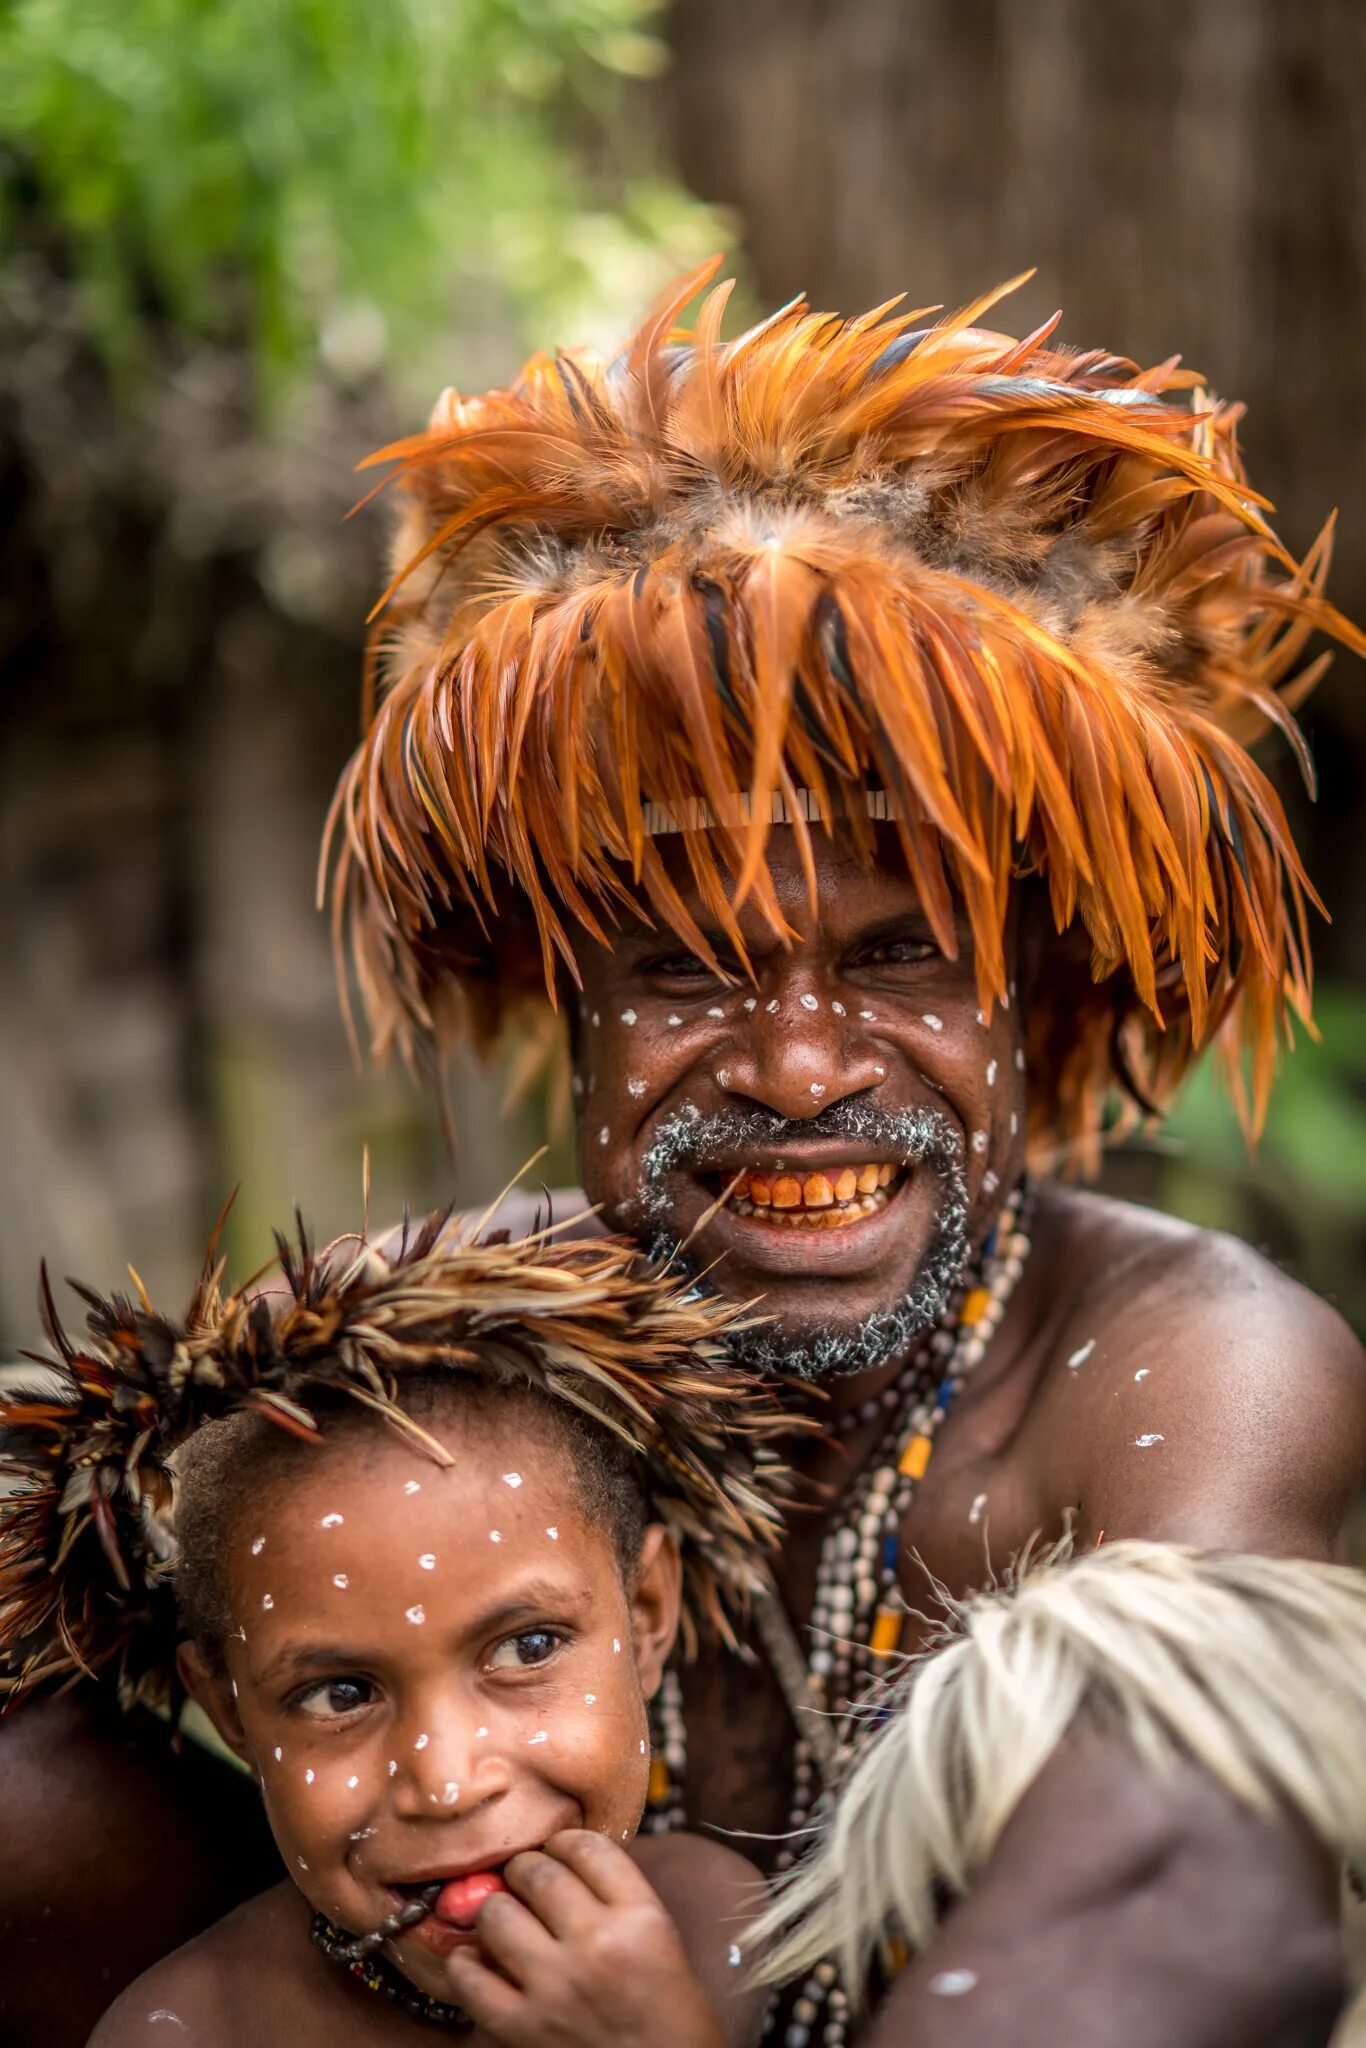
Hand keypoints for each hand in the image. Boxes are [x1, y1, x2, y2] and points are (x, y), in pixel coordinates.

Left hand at [444, 1828, 727, 2047]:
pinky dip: (465, 1964)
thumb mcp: (658, 1937)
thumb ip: (614, 1897)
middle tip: (525, 1881)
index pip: (587, 1847)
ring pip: (497, 1914)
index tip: (558, 1850)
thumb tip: (556, 1861)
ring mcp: (556, 1987)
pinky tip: (476, 1962)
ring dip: (496, 1911)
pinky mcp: (523, 2028)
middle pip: (538, 1873)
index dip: (565, 1842)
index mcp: (639, 1917)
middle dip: (525, 1871)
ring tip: (503, 1919)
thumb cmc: (666, 2011)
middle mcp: (597, 1945)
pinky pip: (470, 1978)